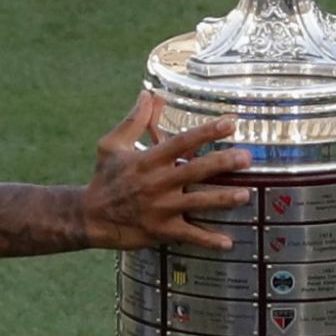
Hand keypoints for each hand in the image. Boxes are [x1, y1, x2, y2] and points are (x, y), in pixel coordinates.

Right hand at [81, 91, 251, 250]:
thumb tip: (149, 93)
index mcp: (148, 160)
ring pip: (196, 203)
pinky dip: (208, 240)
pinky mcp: (160, 230)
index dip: (206, 132)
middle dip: (222, 163)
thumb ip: (134, 120)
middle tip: (246, 158)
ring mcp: (160, 208)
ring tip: (246, 195)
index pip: (181, 142)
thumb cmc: (103, 178)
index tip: (230, 123)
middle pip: (195, 171)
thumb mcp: (112, 144)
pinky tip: (228, 242)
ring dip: (222, 200)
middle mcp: (156, 183)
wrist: (89, 216)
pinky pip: (188, 235)